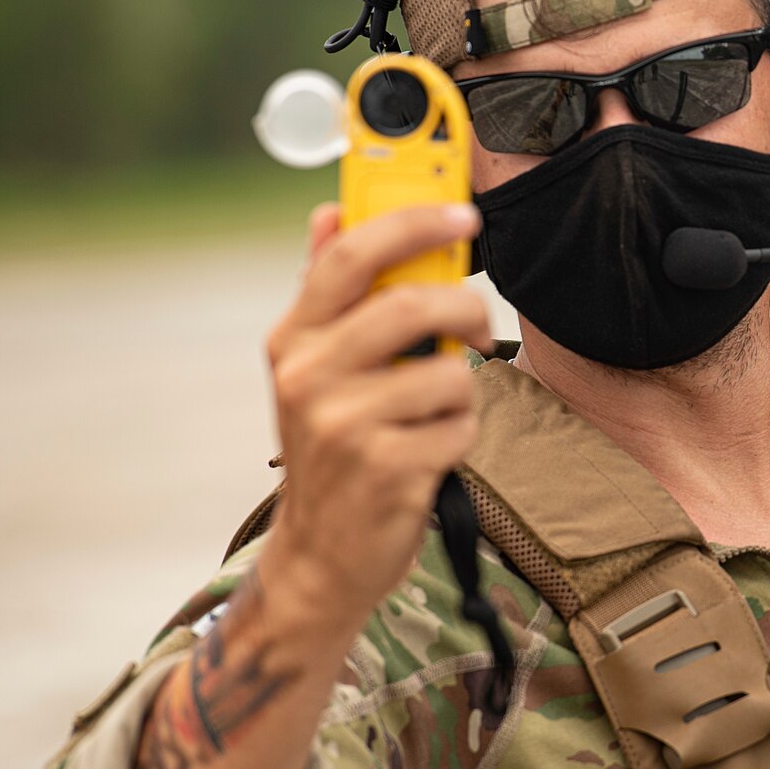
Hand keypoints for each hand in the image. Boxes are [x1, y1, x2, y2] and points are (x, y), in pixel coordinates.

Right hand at [259, 201, 489, 633]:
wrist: (320, 556)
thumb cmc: (333, 450)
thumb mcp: (314, 369)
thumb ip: (327, 292)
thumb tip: (329, 212)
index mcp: (294, 341)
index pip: (348, 256)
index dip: (411, 222)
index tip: (462, 213)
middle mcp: (310, 377)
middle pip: (412, 305)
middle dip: (464, 309)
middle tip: (475, 326)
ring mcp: (345, 426)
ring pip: (450, 371)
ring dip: (460, 391)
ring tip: (431, 414)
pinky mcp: (387, 469)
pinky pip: (461, 425)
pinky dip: (461, 437)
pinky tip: (429, 454)